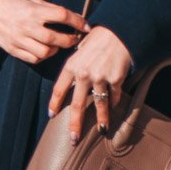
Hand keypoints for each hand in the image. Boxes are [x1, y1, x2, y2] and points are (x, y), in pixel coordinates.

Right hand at [0, 0, 87, 64]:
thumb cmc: (12, 3)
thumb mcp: (32, 0)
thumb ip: (50, 9)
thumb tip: (71, 17)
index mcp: (34, 11)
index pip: (62, 15)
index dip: (77, 21)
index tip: (85, 26)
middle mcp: (27, 26)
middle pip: (55, 38)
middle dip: (70, 40)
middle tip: (75, 38)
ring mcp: (20, 39)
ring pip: (45, 52)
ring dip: (55, 50)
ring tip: (57, 45)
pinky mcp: (13, 49)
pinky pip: (33, 59)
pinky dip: (42, 57)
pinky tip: (45, 50)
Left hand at [48, 27, 132, 143]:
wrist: (118, 31)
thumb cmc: (99, 37)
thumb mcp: (81, 47)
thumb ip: (76, 64)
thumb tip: (73, 79)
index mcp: (72, 65)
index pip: (60, 88)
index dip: (55, 103)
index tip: (51, 114)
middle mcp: (84, 74)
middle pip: (78, 104)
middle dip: (75, 124)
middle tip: (73, 139)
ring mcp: (100, 78)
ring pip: (99, 104)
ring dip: (101, 119)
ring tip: (102, 130)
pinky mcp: (115, 79)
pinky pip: (114, 96)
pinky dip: (115, 102)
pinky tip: (114, 107)